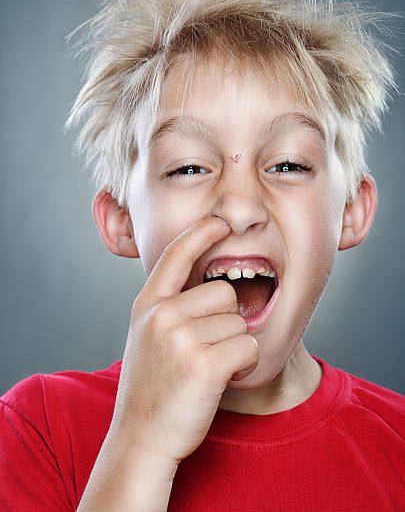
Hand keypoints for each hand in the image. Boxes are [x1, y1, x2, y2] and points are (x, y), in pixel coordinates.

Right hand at [110, 216, 258, 464]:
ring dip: (235, 347)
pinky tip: (221, 380)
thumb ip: (170, 307)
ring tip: (208, 368)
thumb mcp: (147, 336)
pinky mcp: (203, 365)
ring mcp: (180, 339)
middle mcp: (162, 315)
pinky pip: (248, 348)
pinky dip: (244, 366)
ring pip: (239, 323)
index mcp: (148, 305)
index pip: (176, 255)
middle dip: (226, 321)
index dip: (201, 233)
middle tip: (206, 350)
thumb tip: (214, 286)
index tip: (220, 222)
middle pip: (224, 292)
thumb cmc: (151, 387)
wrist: (141, 438)